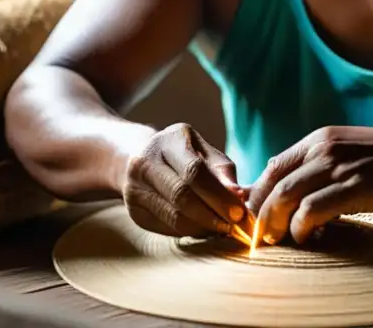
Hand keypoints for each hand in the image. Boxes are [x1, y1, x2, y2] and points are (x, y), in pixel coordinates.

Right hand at [121, 122, 246, 237]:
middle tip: (232, 227)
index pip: (194, 171)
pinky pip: (166, 227)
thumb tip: (239, 198)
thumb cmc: (186, 155)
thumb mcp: (206, 153)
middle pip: (181, 195)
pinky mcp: (133, 210)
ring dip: (202, 228)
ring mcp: (134, 187)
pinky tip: (203, 230)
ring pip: (173, 216)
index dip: (218, 195)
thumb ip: (223, 173)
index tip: (239, 213)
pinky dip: (189, 232)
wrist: (143, 158)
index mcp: (169, 140)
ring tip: (221, 230)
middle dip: (211, 215)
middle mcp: (145, 161)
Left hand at [247, 125, 372, 245]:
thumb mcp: (342, 151)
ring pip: (286, 196)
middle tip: (261, 235)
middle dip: (260, 214)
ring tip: (276, 239)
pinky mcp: (351, 187)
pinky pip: (311, 209)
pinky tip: (306, 236)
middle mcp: (321, 150)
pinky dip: (301, 226)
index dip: (257, 195)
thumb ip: (315, 165)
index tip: (256, 217)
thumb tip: (285, 188)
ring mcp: (336, 167)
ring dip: (275, 222)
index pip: (273, 168)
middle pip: (273, 184)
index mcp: (317, 141)